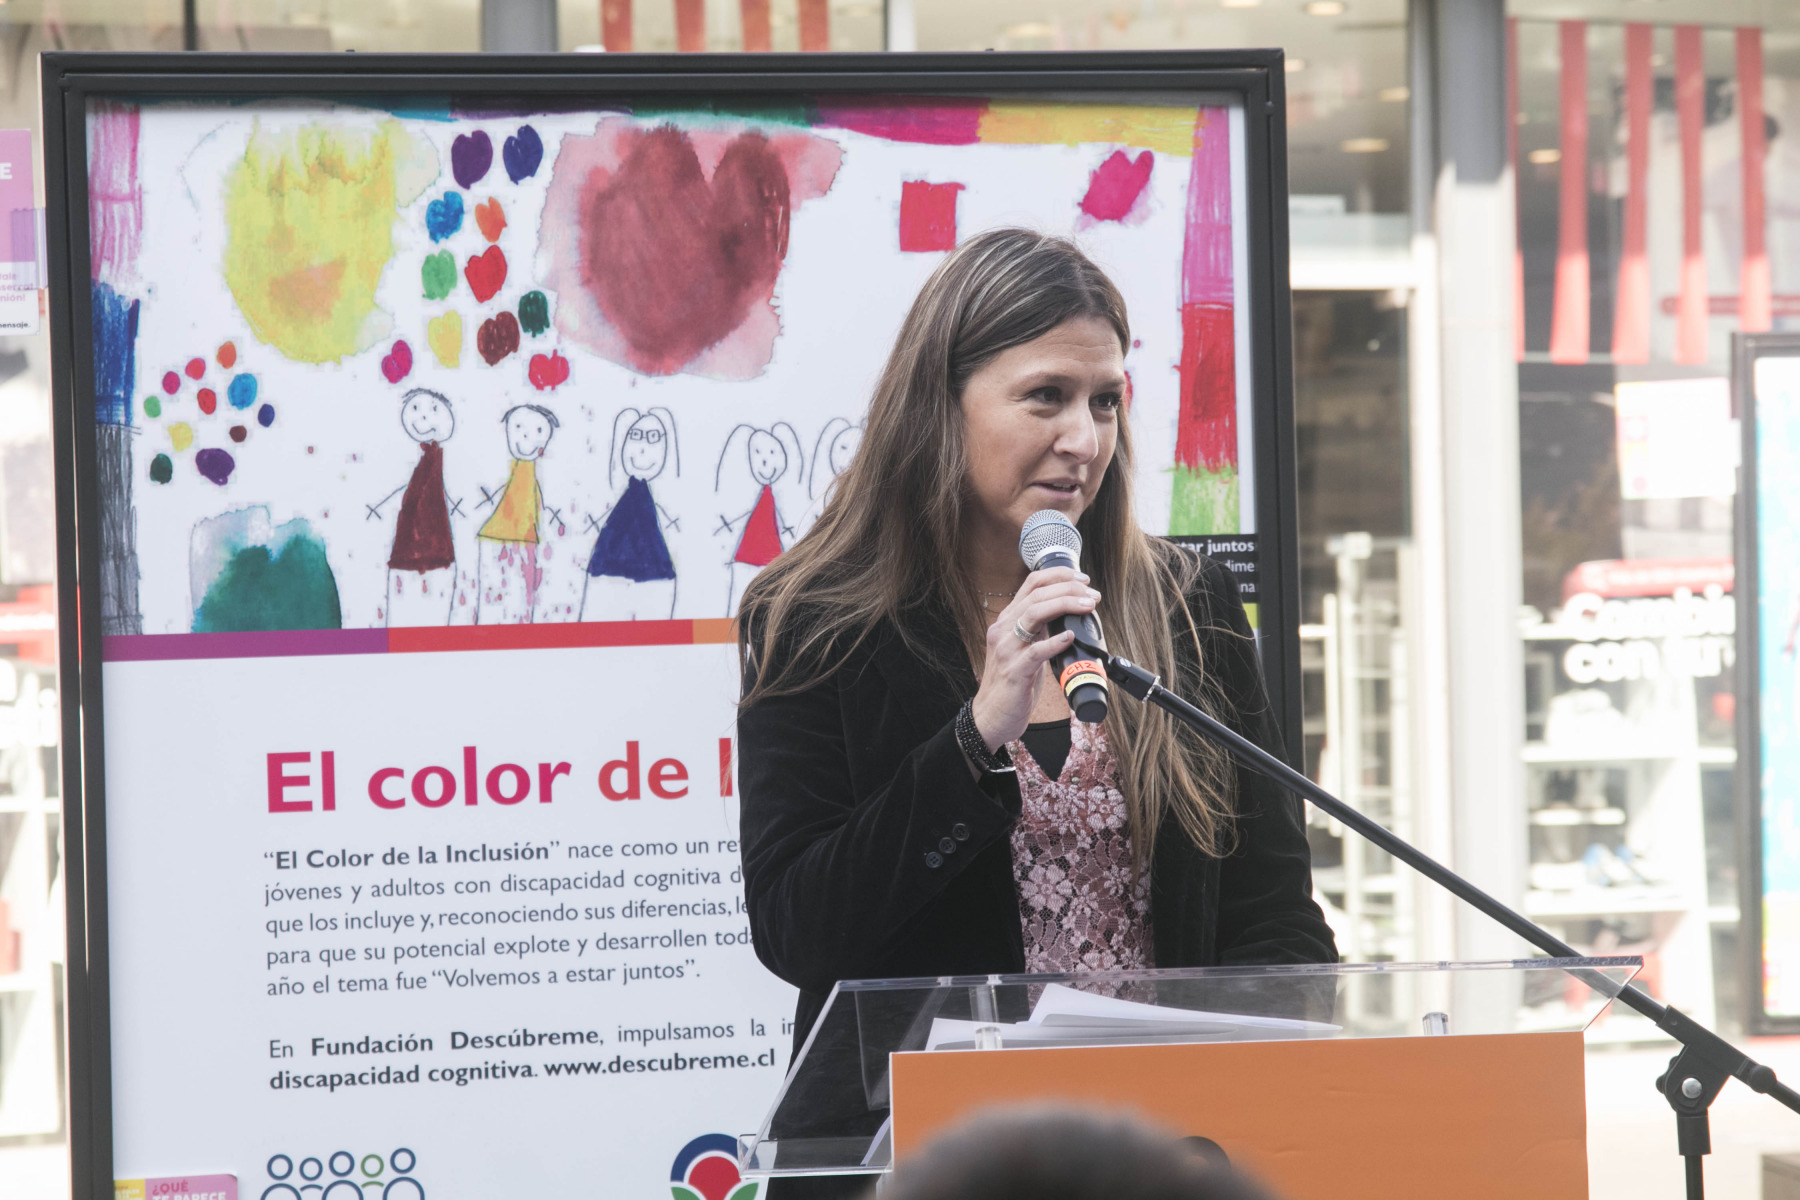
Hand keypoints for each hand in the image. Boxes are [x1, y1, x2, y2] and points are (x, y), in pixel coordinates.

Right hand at [970, 567, 1099, 752]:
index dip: (1058, 576)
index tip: (1082, 579)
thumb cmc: (1011, 684)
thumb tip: (1067, 615)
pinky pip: (1035, 651)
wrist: (991, 716)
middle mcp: (1003, 629)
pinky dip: (1055, 641)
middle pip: (1036, 594)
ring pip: (1034, 614)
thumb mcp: (1023, 649)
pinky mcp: (1013, 671)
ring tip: (1087, 606)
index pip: (1031, 584)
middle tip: (1092, 594)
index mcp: (1007, 621)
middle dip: (1068, 588)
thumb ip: (1039, 631)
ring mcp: (1006, 649)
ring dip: (1065, 605)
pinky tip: (1070, 637)